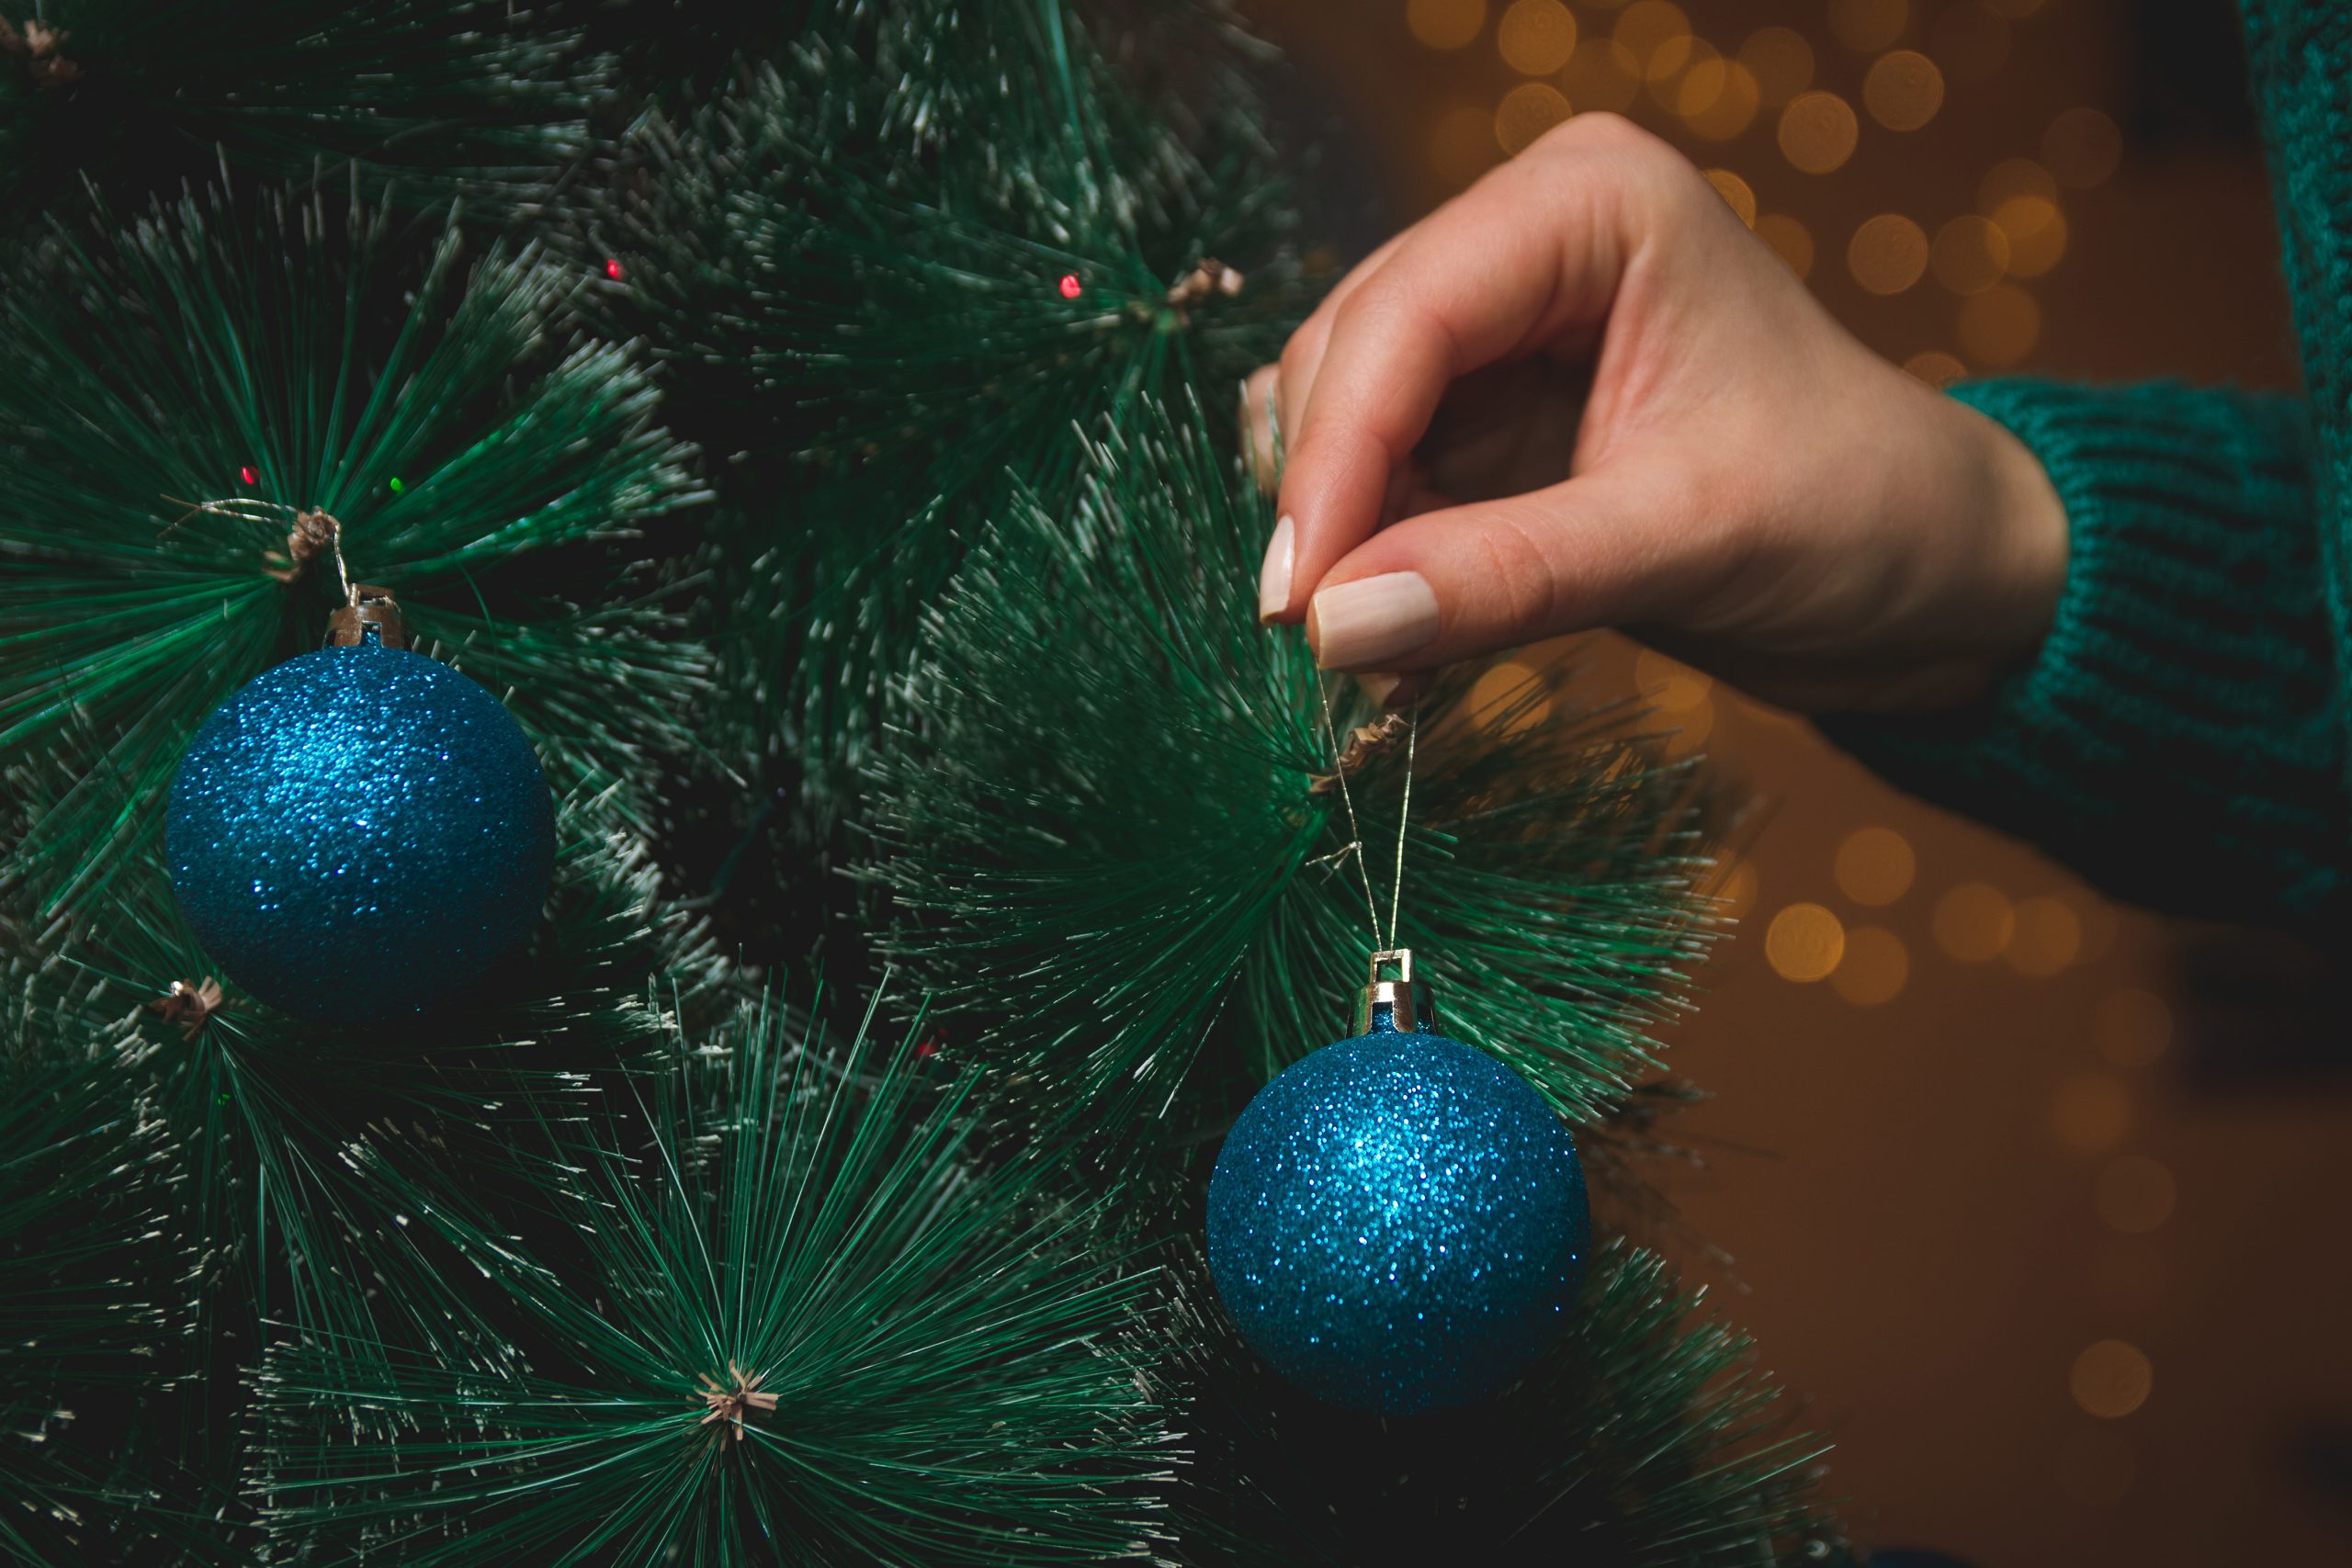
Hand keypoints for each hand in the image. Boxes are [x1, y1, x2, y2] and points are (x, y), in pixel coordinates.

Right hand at [1249, 113, 2068, 714]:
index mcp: (1590, 205)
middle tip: (1328, 649)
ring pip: (1337, 419)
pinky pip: (1371, 479)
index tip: (1296, 602)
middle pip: (1347, 357)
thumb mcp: (1689, 542)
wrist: (1933, 576)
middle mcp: (1526, 241)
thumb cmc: (1859, 518)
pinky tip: (1394, 640)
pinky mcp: (1484, 418)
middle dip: (1328, 504)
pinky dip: (1365, 559)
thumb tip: (1331, 627)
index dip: (1334, 456)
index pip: (1408, 314)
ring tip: (1371, 659)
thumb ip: (1506, 576)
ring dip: (1338, 541)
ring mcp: (1497, 330)